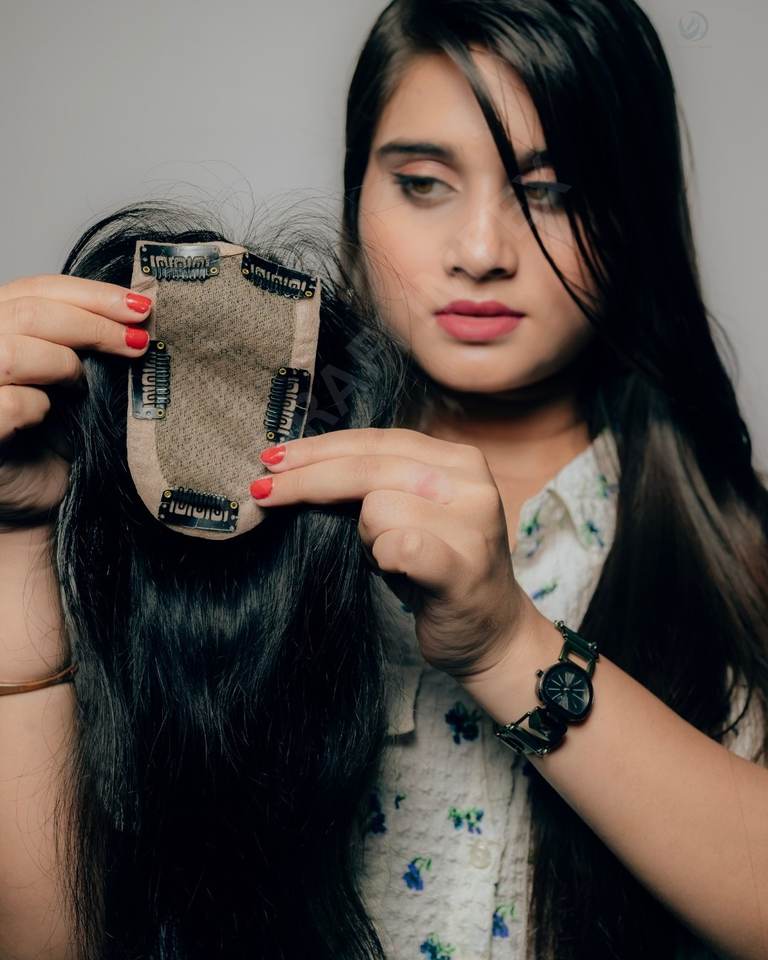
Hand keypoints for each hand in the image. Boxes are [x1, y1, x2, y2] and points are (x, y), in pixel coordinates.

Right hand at [0, 274, 153, 526]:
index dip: (90, 294)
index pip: (34, 289)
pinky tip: (51, 416)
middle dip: (93, 323)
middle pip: (28, 312)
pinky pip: (10, 404)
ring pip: (13, 352)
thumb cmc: (52, 438)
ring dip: (64, 364)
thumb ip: (80, 339)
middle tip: (137, 341)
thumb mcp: (70, 375)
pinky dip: (39, 406)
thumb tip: (138, 310)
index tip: (140, 305)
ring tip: (84, 385)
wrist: (35, 501)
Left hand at [250, 427, 527, 678]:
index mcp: (458, 460)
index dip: (321, 448)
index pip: (378, 440)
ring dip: (365, 537)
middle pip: (370, 467)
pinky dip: (381, 557)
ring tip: (386, 559)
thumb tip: (295, 463)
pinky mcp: (465, 568)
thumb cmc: (436, 570)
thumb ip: (374, 482)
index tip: (274, 459)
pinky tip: (391, 568)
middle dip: (308, 480)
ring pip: (377, 507)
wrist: (490, 634)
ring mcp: (473, 525)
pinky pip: (399, 546)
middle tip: (262, 492)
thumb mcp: (409, 512)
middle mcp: (471, 484)